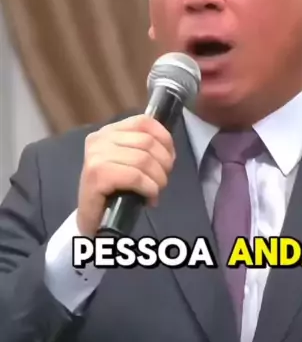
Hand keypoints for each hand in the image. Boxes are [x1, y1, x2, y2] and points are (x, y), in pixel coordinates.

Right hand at [77, 114, 175, 236]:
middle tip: (162, 181)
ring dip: (158, 179)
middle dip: (164, 164)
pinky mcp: (97, 175)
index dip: (165, 139)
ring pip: (143, 160)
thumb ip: (143, 150)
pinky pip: (135, 177)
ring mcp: (96, 156)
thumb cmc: (113, 191)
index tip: (170, 158)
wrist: (91, 219)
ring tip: (155, 191)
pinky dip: (149, 188)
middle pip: (147, 142)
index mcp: (108, 132)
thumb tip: (169, 150)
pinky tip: (149, 197)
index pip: (144, 122)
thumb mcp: (129, 163)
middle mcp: (99, 139)